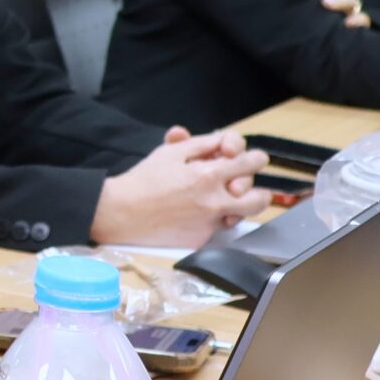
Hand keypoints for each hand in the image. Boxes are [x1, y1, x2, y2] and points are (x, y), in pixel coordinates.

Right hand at [92, 129, 272, 245]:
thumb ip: (201, 144)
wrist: (121, 212)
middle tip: (244, 182)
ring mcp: (210, 223)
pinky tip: (203, 212)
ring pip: (244, 215)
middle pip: (258, 196)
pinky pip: (221, 227)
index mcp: (207, 174)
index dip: (255, 158)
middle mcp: (214, 201)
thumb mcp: (169, 152)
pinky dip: (217, 219)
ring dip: (243, 205)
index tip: (254, 159)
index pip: (249, 163)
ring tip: (233, 199)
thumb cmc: (141, 181)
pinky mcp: (202, 239)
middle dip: (256, 186)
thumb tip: (222, 140)